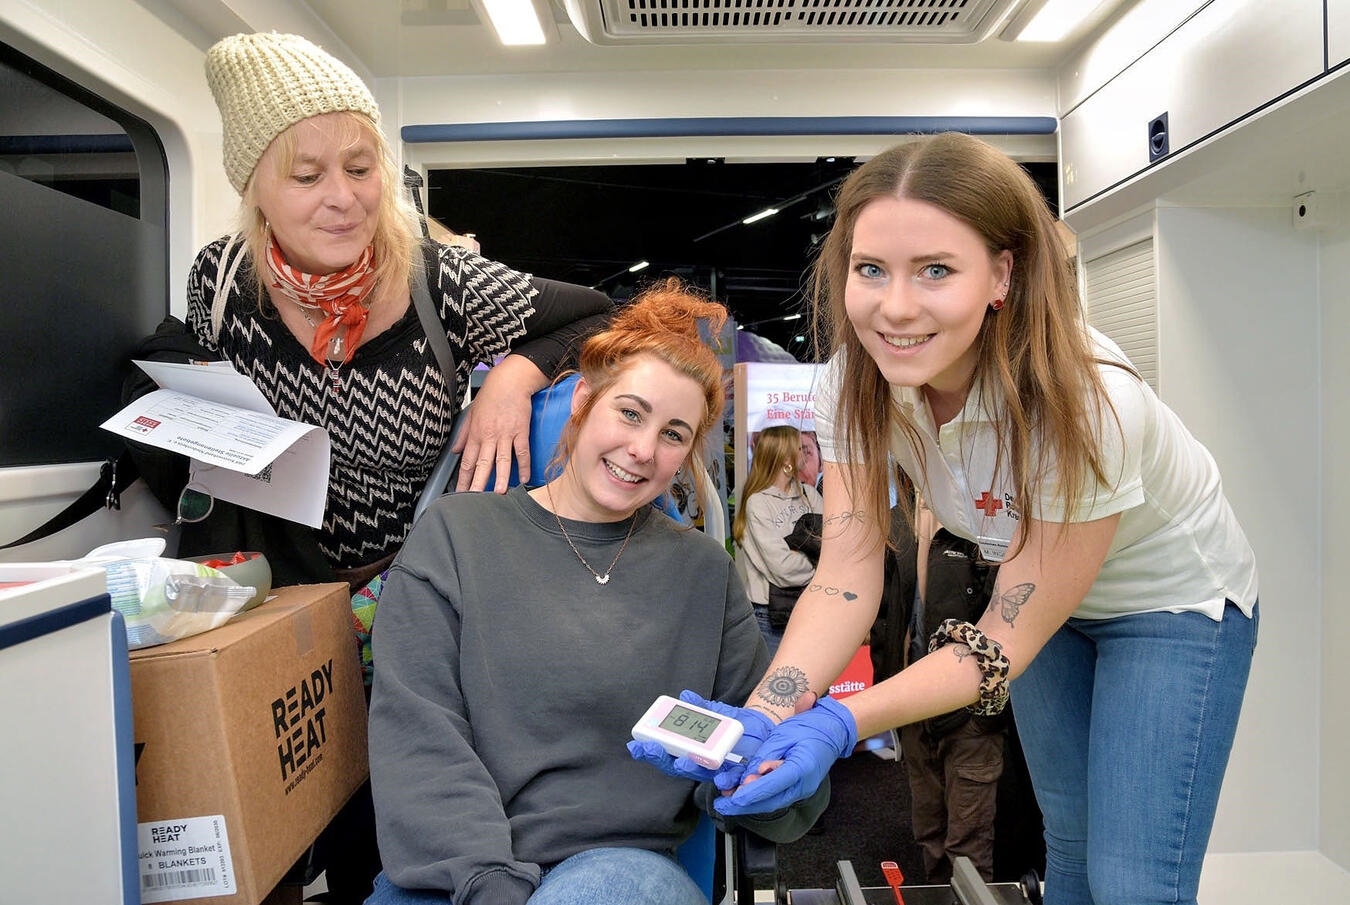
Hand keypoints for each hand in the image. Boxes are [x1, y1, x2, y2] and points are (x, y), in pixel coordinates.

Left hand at [453, 356, 543, 492]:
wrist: (509, 381)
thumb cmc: (491, 395)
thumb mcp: (471, 413)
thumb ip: (463, 434)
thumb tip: (455, 450)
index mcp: (476, 433)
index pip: (467, 460)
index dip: (463, 478)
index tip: (461, 492)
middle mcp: (489, 436)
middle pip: (482, 464)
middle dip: (477, 483)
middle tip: (474, 499)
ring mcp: (506, 434)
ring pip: (502, 460)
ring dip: (500, 477)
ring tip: (498, 493)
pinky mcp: (521, 431)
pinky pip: (522, 451)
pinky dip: (524, 466)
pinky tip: (524, 479)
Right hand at [627, 690, 774, 786]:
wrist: (763, 728)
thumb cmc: (734, 724)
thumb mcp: (717, 712)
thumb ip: (701, 706)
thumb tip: (686, 696)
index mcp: (689, 749)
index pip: (665, 753)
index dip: (649, 751)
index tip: (634, 745)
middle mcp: (699, 762)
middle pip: (675, 766)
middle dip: (662, 759)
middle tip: (652, 749)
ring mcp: (716, 770)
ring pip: (699, 774)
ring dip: (689, 768)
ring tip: (681, 762)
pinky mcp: (737, 774)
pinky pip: (730, 780)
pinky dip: (725, 779)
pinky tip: (721, 777)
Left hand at [713, 695, 856, 816]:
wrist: (834, 730)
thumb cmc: (811, 728)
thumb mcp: (784, 735)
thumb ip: (767, 755)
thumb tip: (753, 772)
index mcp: (801, 768)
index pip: (772, 786)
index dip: (750, 793)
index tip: (733, 798)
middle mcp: (803, 785)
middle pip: (770, 801)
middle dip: (744, 805)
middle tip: (723, 805)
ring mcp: (802, 789)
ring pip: (773, 802)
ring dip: (750, 802)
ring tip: (729, 801)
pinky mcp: (798, 788)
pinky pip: (777, 797)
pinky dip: (760, 797)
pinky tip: (745, 795)